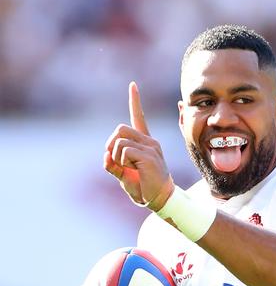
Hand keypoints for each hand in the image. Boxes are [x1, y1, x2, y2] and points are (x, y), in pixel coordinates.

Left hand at [104, 82, 173, 209]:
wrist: (160, 200)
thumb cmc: (143, 188)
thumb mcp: (123, 175)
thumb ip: (113, 164)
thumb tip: (105, 156)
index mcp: (145, 143)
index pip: (139, 117)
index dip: (135, 101)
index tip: (133, 85)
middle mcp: (149, 141)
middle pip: (121, 128)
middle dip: (111, 143)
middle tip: (116, 160)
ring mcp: (151, 147)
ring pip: (120, 140)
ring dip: (117, 157)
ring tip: (128, 169)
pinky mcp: (149, 156)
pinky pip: (124, 151)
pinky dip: (122, 162)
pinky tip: (133, 170)